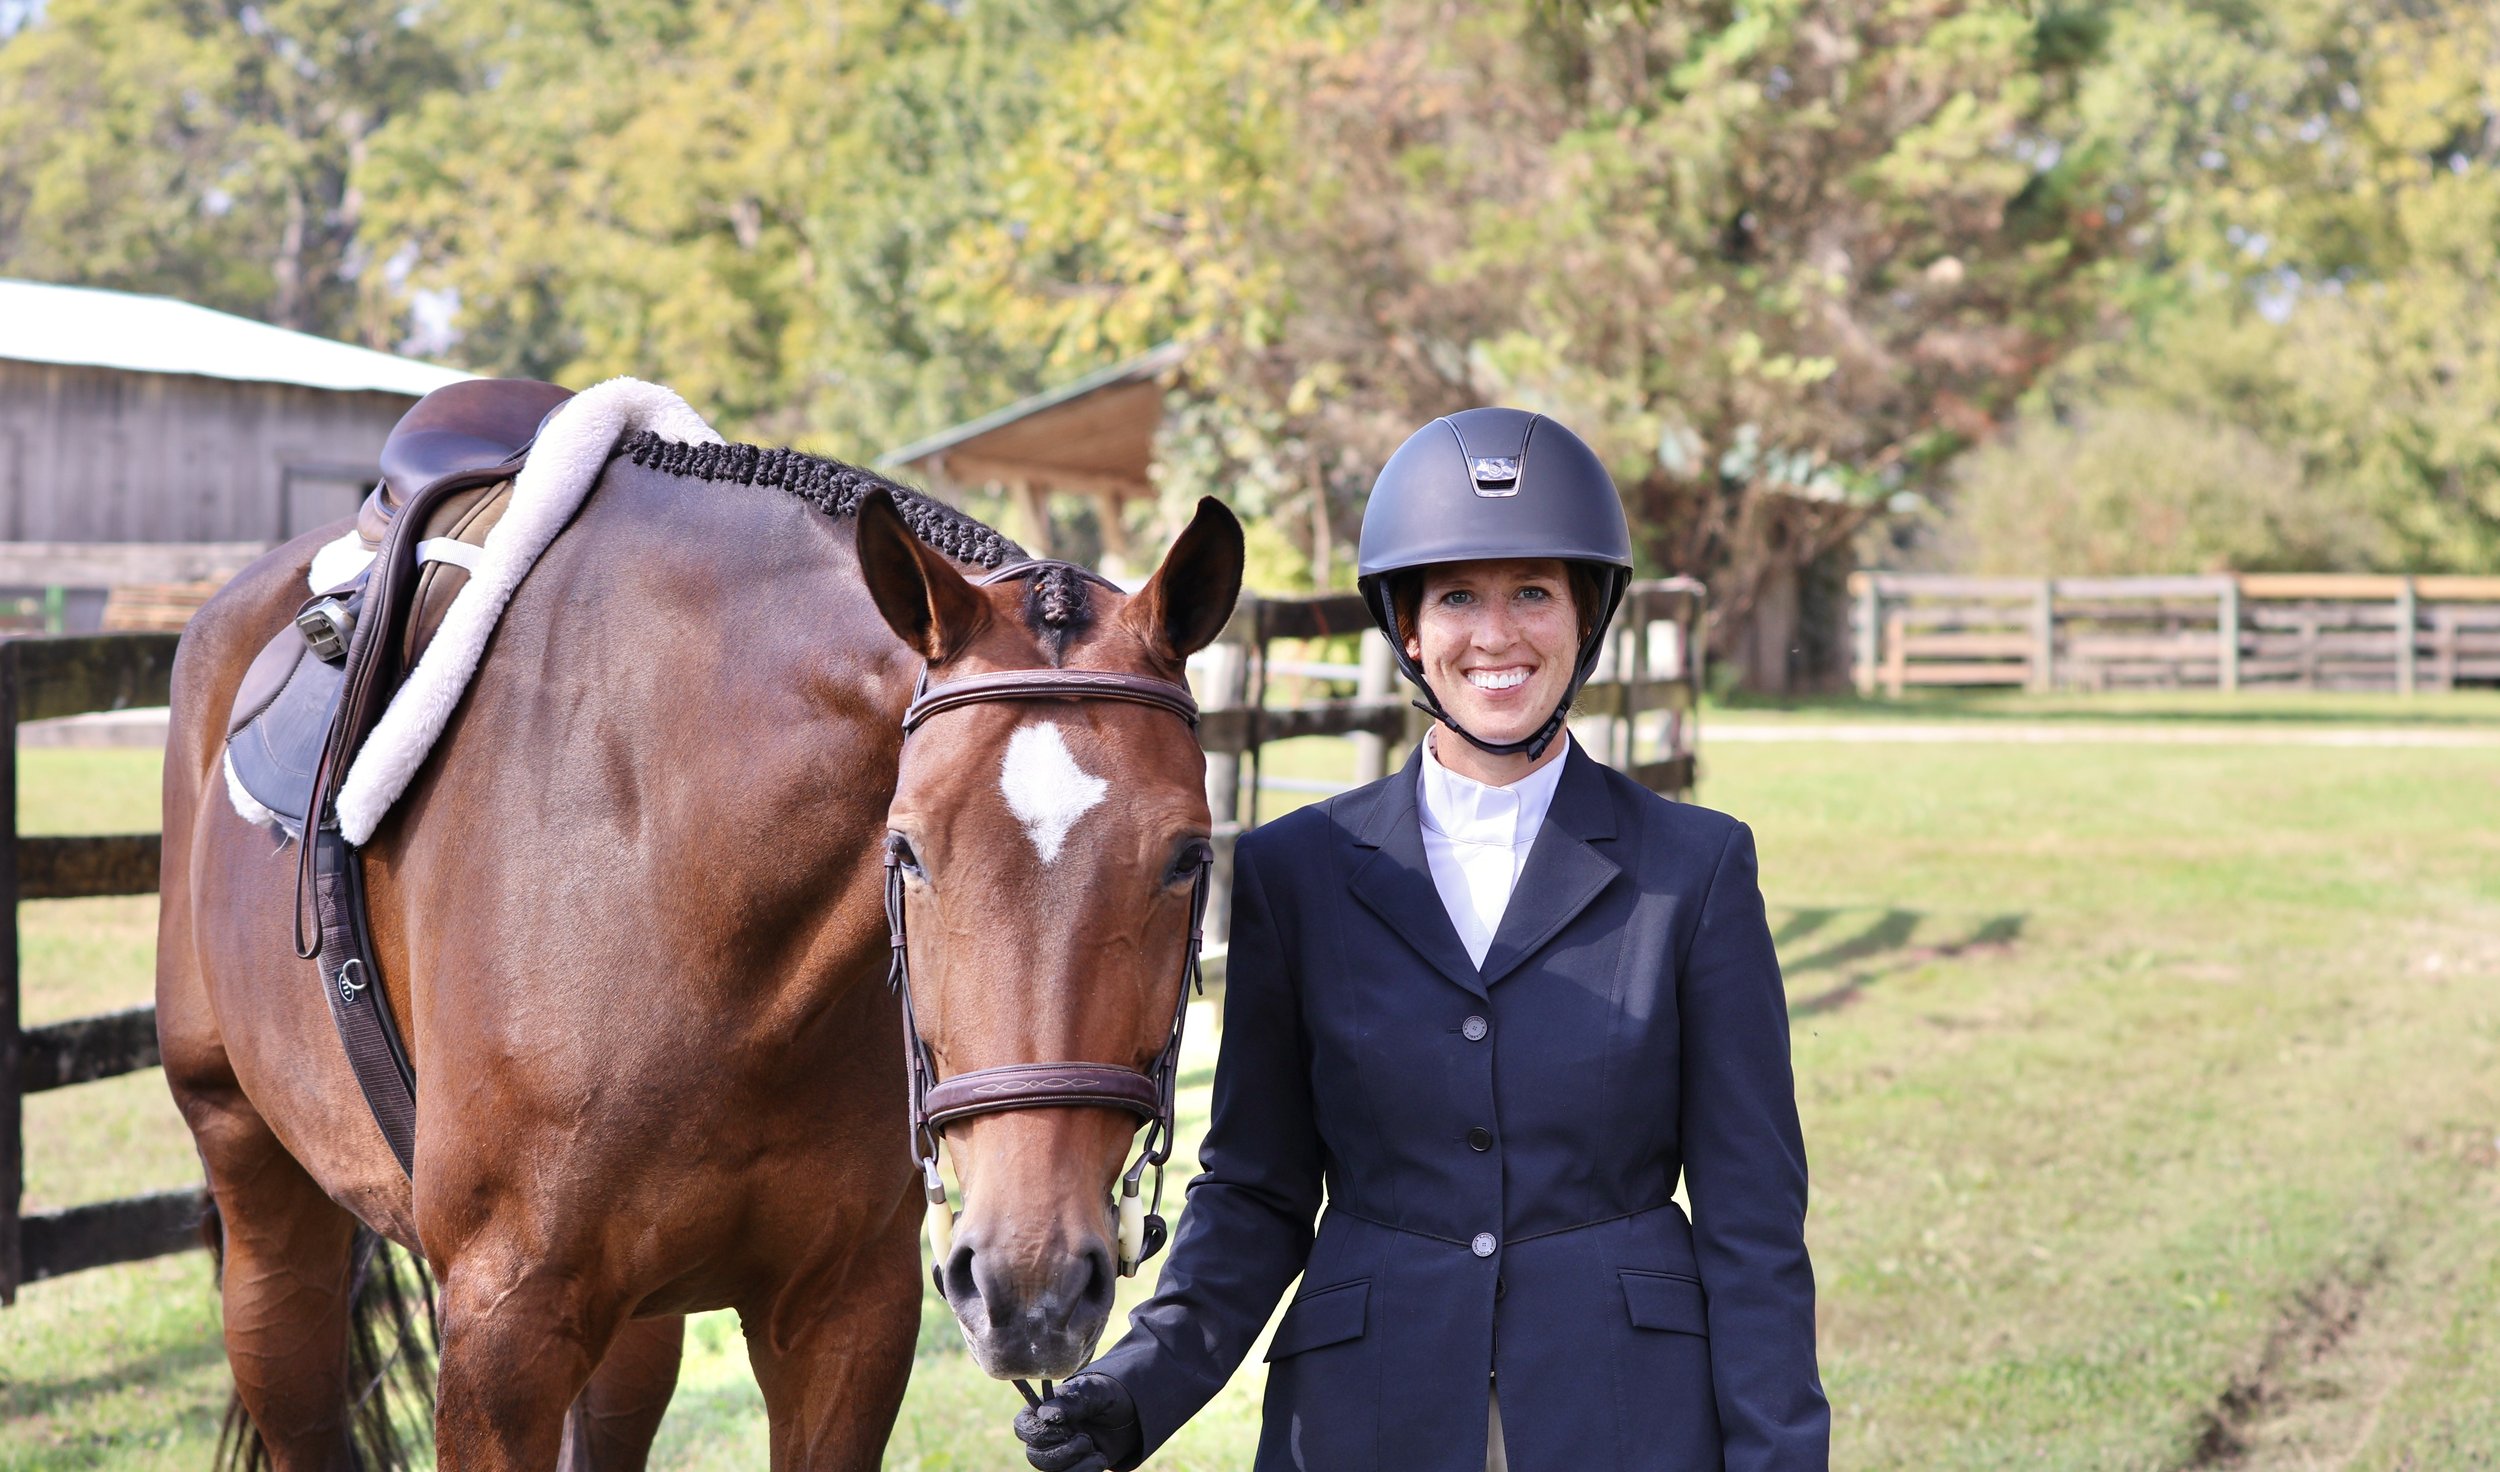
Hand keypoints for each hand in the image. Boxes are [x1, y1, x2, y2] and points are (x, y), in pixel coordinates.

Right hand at [1013, 1373, 1142, 1471]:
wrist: (1131, 1417)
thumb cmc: (1108, 1397)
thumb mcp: (1095, 1393)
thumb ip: (1072, 1402)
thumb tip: (1046, 1413)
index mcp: (1044, 1411)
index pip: (1023, 1428)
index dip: (1038, 1434)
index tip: (1065, 1429)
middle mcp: (1046, 1434)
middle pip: (1035, 1456)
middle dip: (1062, 1453)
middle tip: (1087, 1440)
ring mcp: (1058, 1453)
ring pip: (1051, 1471)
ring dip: (1075, 1466)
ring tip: (1098, 1453)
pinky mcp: (1072, 1467)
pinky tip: (1100, 1459)